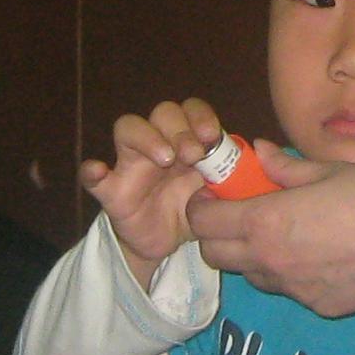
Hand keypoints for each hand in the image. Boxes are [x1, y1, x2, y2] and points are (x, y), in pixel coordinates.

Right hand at [79, 99, 225, 283]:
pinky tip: (97, 171)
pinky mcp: (111, 191)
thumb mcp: (220, 191)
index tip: (214, 138)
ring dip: (148, 137)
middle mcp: (158, 144)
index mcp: (187, 140)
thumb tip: (262, 157)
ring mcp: (131, 164)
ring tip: (165, 159)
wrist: (168, 244)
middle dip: (180, 128)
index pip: (190, 110)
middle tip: (194, 154)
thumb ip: (235, 174)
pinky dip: (92, 171)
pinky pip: (93, 177)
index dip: (201, 116)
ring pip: (128, 127)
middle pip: (162, 112)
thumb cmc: (195, 209)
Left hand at [186, 159, 354, 316]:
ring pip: (250, 276)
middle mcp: (271, 261)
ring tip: (282, 234)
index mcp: (266, 221)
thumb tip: (257, 153)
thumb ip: (284, 168)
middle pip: (214, 257)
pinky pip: (288, 290)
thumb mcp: (329, 171)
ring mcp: (294, 289)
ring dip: (252, 255)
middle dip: (216, 235)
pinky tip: (318, 255)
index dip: (200, 206)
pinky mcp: (319, 307)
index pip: (205, 222)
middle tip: (239, 214)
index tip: (213, 194)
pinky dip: (289, 273)